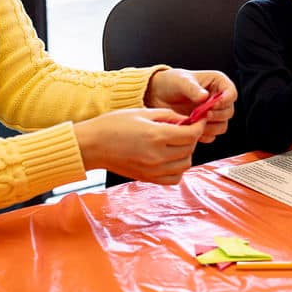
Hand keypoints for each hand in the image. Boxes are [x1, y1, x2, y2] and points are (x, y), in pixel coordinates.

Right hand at [74, 108, 203, 184]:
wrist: (92, 145)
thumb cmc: (113, 125)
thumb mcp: (142, 112)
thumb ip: (167, 115)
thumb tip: (185, 119)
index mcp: (157, 136)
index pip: (191, 133)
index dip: (199, 125)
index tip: (200, 119)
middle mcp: (158, 156)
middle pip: (190, 149)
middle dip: (192, 136)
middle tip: (186, 127)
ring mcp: (153, 170)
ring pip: (185, 165)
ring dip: (187, 153)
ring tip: (177, 142)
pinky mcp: (148, 178)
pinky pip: (173, 178)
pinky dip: (178, 169)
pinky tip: (171, 158)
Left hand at [144, 68, 235, 143]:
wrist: (158, 95)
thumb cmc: (171, 82)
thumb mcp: (181, 81)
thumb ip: (193, 89)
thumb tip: (204, 97)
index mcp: (218, 83)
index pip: (231, 93)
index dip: (225, 101)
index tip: (213, 105)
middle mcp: (218, 99)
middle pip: (228, 112)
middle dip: (217, 115)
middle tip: (203, 115)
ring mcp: (213, 114)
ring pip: (222, 126)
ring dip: (210, 127)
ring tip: (195, 122)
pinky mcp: (205, 126)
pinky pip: (211, 135)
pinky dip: (203, 135)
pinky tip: (191, 129)